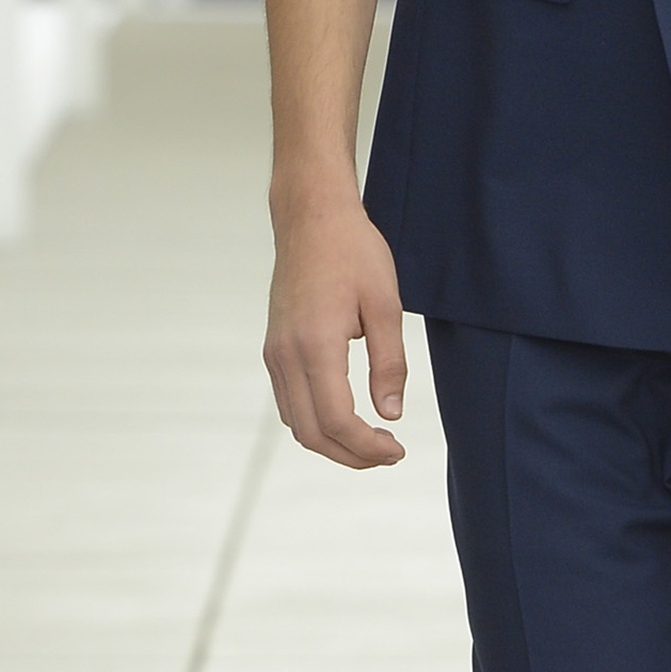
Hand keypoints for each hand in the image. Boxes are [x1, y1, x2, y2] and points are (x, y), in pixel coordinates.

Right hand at [263, 185, 407, 468]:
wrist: (311, 217)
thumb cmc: (353, 252)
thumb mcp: (386, 305)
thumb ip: (389, 364)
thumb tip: (390, 413)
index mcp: (315, 344)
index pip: (336, 420)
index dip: (367, 447)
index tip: (397, 450)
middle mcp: (286, 354)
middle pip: (311, 433)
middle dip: (351, 455)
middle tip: (389, 454)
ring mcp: (274, 352)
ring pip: (296, 423)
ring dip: (332, 442)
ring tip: (372, 441)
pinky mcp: (274, 348)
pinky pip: (289, 402)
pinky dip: (316, 422)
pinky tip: (347, 417)